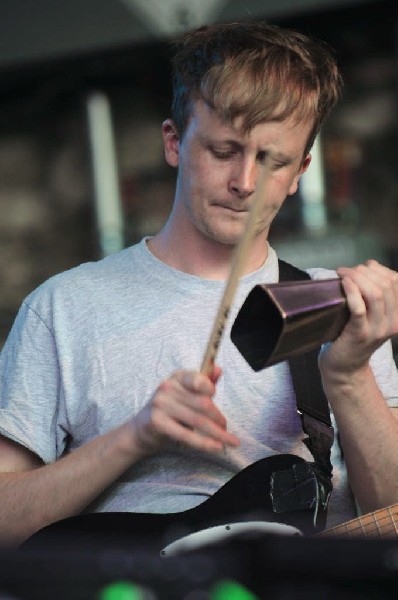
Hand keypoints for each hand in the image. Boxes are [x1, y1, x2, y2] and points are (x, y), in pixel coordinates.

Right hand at [131, 365, 239, 456]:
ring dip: (217, 433)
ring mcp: (161, 404)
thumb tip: (219, 369)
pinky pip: (186, 434)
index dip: (210, 389)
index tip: (216, 400)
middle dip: (219, 418)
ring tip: (228, 440)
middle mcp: (167, 387)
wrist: (140, 430)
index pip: (198, 379)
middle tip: (226, 429)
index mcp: (177, 377)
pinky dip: (204, 442)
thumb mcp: (185, 394)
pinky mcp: (158, 422)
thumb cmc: (168, 410)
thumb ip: (203, 382)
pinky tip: (215, 447)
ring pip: (198, 420)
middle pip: (202, 403)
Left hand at [319, 260, 397, 376]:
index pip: (396, 282)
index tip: (363, 267)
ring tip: (342, 274)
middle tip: (347, 270)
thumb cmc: (354, 334)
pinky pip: (359, 308)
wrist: (345, 366)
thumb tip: (370, 265)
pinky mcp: (360, 334)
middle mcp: (393, 323)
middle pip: (386, 285)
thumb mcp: (372, 313)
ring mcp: (377, 330)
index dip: (379, 269)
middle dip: (365, 271)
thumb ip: (375, 292)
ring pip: (375, 294)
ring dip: (357, 277)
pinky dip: (352, 291)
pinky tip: (343, 282)